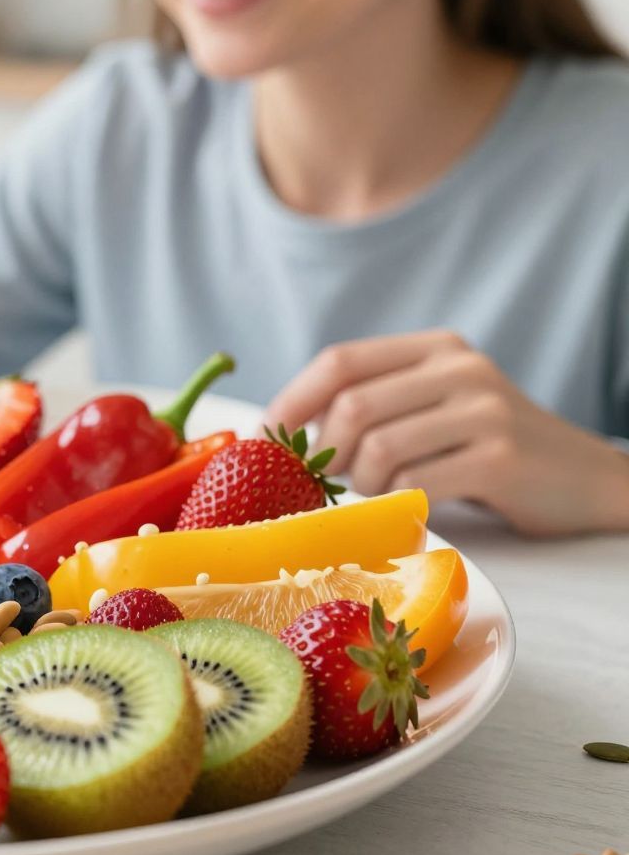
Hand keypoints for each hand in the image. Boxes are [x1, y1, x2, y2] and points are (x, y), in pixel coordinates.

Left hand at [266, 330, 628, 534]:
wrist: (586, 480)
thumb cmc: (489, 452)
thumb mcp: (435, 409)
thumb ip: (377, 406)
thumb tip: (283, 433)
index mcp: (433, 348)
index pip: (339, 362)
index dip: (292, 402)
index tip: (267, 440)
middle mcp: (458, 368)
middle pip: (351, 406)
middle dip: (324, 453)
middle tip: (328, 480)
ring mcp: (482, 410)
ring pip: (377, 449)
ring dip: (363, 484)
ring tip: (379, 493)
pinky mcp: (499, 457)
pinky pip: (415, 482)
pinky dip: (397, 502)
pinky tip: (409, 506)